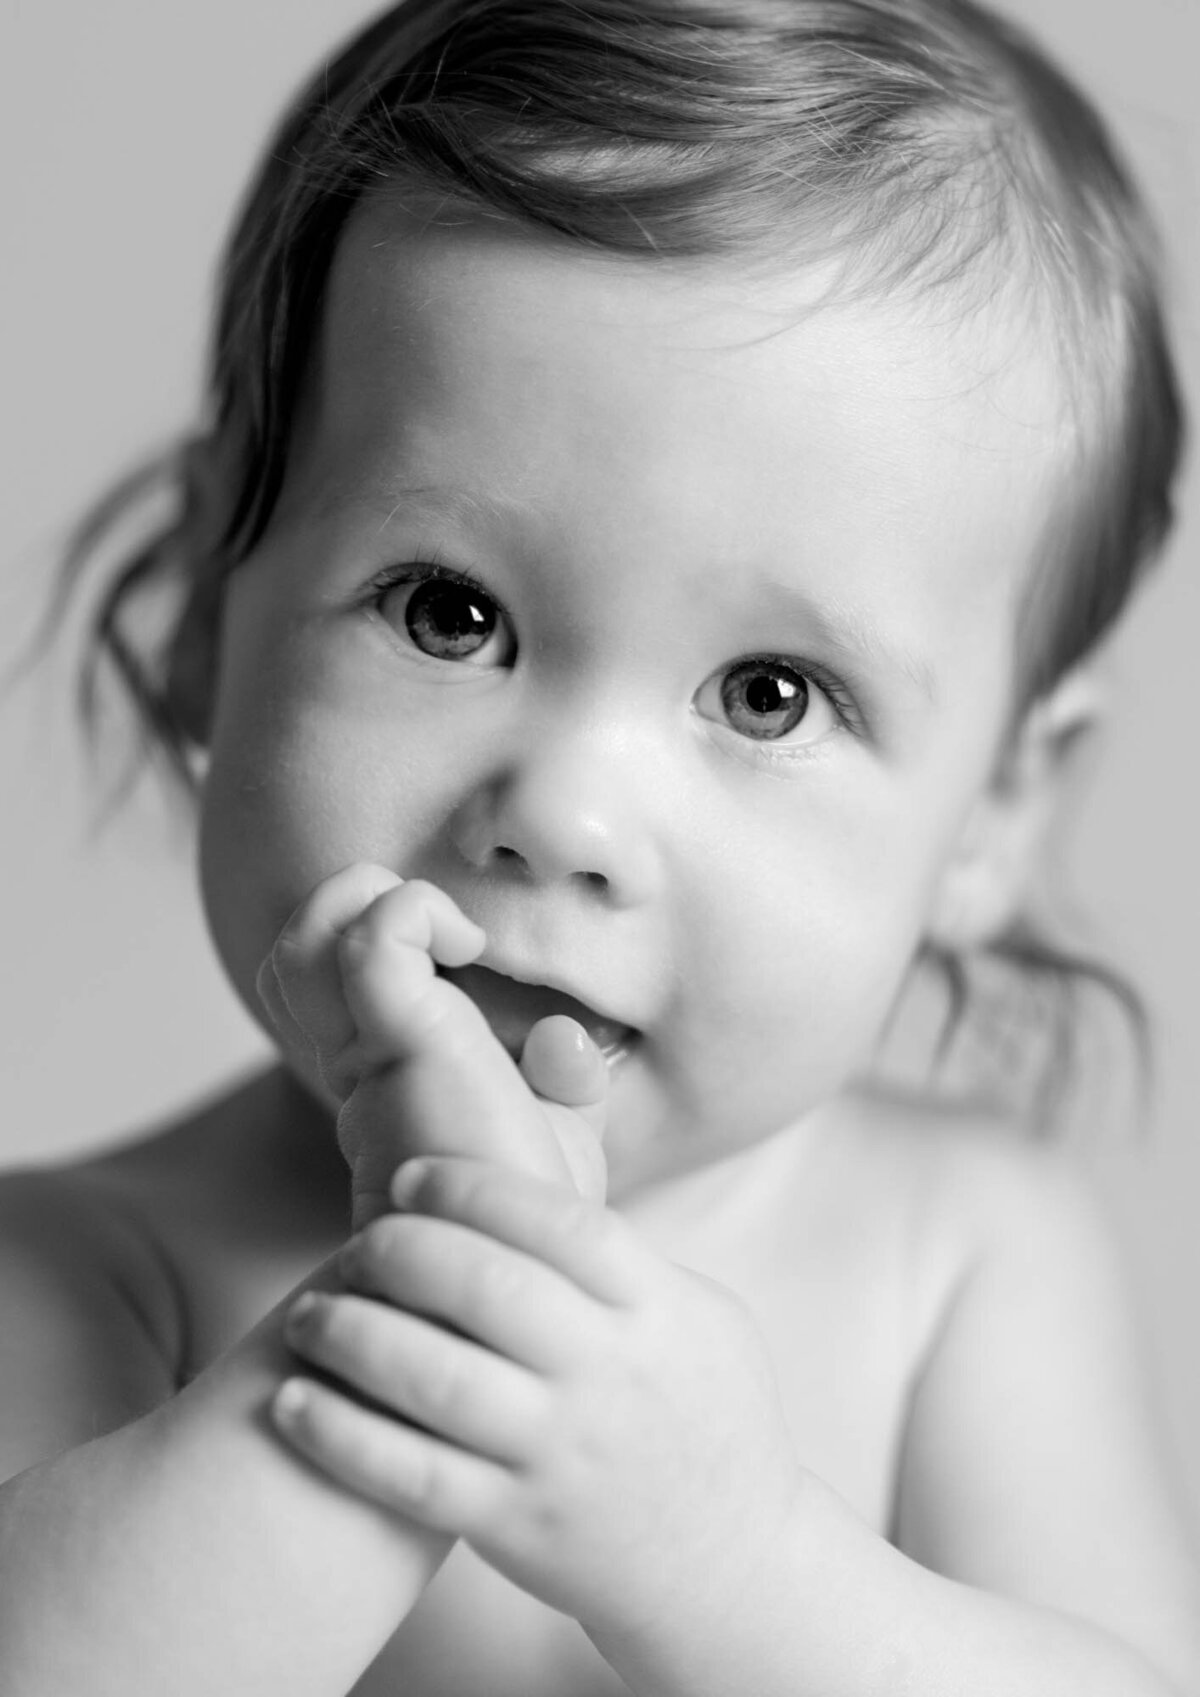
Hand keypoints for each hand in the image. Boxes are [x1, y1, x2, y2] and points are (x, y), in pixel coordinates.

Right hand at [255, 864, 608, 1224]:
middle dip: (354, 903)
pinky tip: (468, 942)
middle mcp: (357, 1060)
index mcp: (378, 1074)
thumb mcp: (556, 1142)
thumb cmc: (527, 1221)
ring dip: (367, 899)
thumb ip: (562, 1084)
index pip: (320, 979)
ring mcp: (371, 1051)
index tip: (468, 949)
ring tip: (448, 931)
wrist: (500, 1287)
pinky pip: (373, 941)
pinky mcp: (403, 1043)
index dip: (376, 935)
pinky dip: (412, 911)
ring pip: (307, 938)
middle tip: (442, 931)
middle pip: (296, 951)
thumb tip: (565, 1034)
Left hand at [273, 1156, 805, 1650]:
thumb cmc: (704, 1419)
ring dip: (355, 1335)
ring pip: (438, 1381)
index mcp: (657, 1309)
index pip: (561, 1224)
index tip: (414, 1176)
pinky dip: (343, 1437)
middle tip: (360, 1243)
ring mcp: (560, 1456)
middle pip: (488, 1288)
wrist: (729, 1567)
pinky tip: (292, 1402)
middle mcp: (608, 1377)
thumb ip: (622, 1258)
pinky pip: (413, 1477)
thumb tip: (514, 1191)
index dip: (475, 1186)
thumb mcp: (698, 1315)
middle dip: (402, 1251)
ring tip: (310, 1315)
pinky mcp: (515, 1527)